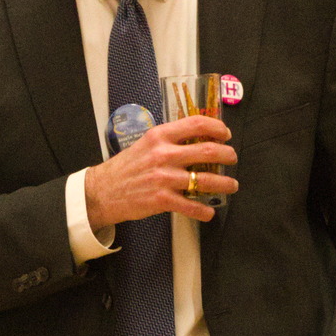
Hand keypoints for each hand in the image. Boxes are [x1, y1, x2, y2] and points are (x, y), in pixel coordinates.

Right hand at [85, 113, 235, 233]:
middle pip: (208, 150)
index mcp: (160, 136)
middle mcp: (164, 154)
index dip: (217, 127)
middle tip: (232, 159)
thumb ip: (168, 140)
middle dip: (228, 155)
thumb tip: (196, 139)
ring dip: (225, 183)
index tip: (225, 134)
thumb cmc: (125, 168)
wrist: (102, 191)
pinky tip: (209, 211)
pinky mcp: (162, 199)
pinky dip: (204, 211)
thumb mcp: (145, 144)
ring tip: (231, 185)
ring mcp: (164, 178)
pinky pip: (192, 206)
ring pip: (206, 180)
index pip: (196, 123)